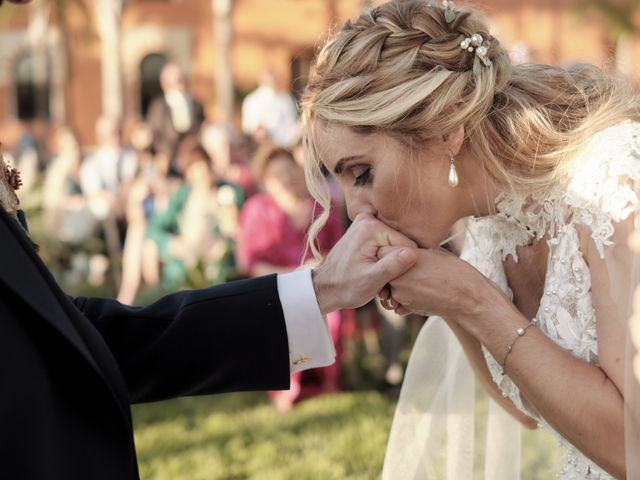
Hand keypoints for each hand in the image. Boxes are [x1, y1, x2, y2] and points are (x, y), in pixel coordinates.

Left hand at [312, 213, 416, 313]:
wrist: (325, 287)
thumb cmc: (346, 287)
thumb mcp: (371, 280)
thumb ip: (393, 265)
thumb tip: (413, 253)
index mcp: (372, 227)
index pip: (407, 246)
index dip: (404, 267)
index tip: (391, 282)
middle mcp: (369, 219)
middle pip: (401, 244)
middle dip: (397, 265)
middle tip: (384, 284)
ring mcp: (366, 222)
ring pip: (395, 245)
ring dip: (391, 263)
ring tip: (379, 279)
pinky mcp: (365, 230)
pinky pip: (386, 244)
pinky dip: (384, 258)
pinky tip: (375, 270)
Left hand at [377, 246, 500, 325]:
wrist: (467, 296)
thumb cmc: (454, 270)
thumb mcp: (432, 252)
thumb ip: (413, 251)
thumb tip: (402, 247)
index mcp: (404, 256)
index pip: (382, 251)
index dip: (390, 252)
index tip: (398, 255)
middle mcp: (397, 275)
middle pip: (383, 270)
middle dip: (391, 270)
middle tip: (406, 270)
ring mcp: (400, 292)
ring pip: (389, 286)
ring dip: (397, 285)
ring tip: (417, 281)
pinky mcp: (405, 306)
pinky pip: (397, 299)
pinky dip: (404, 297)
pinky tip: (420, 292)